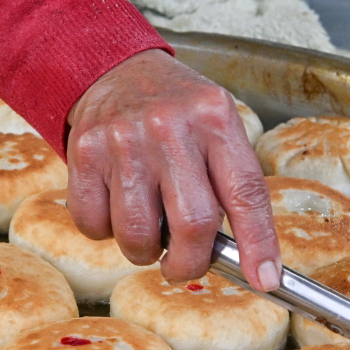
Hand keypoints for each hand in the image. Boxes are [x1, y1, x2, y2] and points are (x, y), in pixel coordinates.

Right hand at [65, 49, 280, 289]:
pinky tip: (114, 207)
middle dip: (189, 262)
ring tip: (146, 229)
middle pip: (192, 224)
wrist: (113, 70)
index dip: (258, 244)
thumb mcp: (215, 126)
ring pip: (137, 235)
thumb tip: (245, 260)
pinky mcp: (85, 152)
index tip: (264, 279)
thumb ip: (229, 183)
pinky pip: (94, 225)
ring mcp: (124, 140)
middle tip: (183, 264)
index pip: (246, 193)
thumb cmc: (174, 111)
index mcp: (215, 118)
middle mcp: (170, 126)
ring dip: (143, 251)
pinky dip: (104, 232)